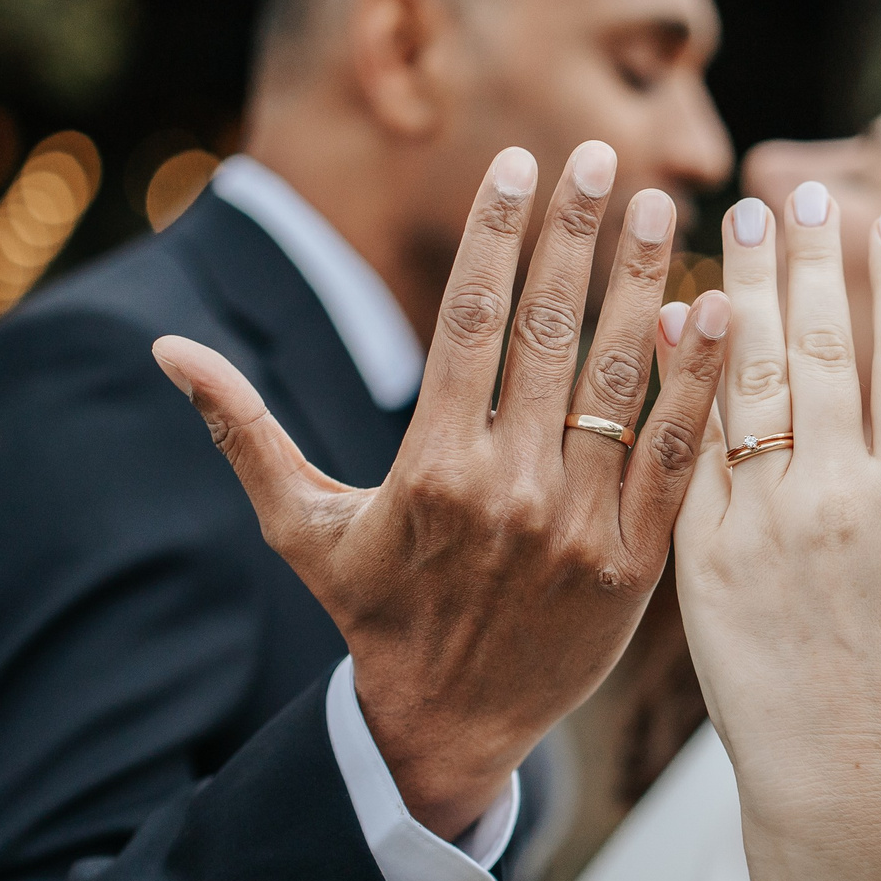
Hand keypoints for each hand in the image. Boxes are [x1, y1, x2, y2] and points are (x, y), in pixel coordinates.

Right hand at [154, 143, 729, 839]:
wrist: (451, 728)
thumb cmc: (374, 613)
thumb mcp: (300, 526)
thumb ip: (243, 432)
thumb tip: (165, 350)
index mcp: (430, 466)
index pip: (471, 321)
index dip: (497, 234)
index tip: (518, 164)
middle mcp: (507, 488)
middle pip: (548, 332)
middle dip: (574, 233)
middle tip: (597, 152)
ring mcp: (577, 526)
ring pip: (618, 380)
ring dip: (642, 282)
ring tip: (658, 203)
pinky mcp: (634, 565)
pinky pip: (674, 455)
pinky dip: (697, 383)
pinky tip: (715, 311)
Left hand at [672, 183, 880, 852]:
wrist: (843, 793)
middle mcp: (842, 497)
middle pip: (823, 348)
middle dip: (809, 260)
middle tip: (796, 189)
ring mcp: (767, 523)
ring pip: (750, 381)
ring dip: (741, 292)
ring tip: (734, 224)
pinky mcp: (704, 556)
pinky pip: (693, 448)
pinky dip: (687, 379)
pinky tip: (678, 320)